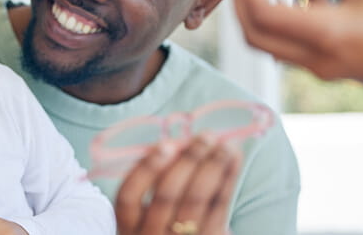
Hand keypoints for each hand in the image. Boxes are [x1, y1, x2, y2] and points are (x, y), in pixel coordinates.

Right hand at [115, 136, 242, 234]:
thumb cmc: (165, 227)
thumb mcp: (148, 217)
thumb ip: (155, 184)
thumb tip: (178, 145)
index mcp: (129, 228)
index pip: (128, 197)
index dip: (145, 169)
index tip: (165, 145)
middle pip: (166, 196)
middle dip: (187, 161)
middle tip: (205, 137)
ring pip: (195, 200)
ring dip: (212, 166)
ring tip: (226, 144)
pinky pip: (219, 208)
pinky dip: (228, 179)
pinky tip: (234, 159)